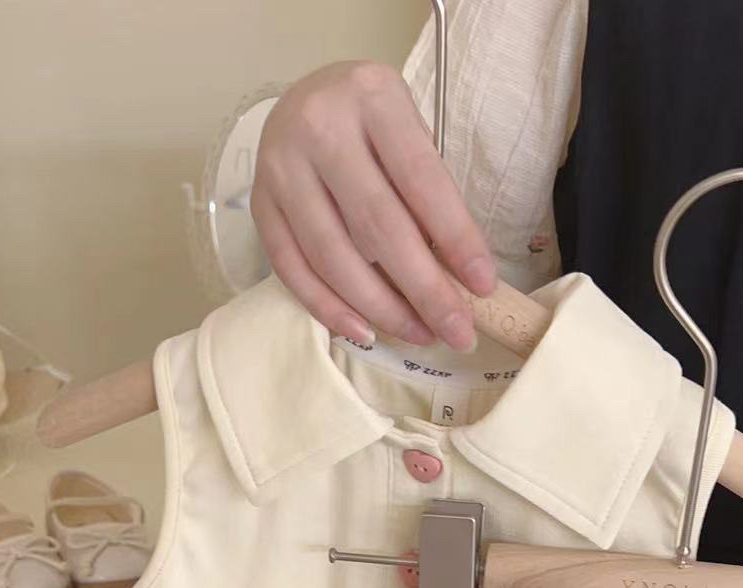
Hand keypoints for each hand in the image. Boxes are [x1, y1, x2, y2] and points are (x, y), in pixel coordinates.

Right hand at [251, 61, 496, 351]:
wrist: (306, 100)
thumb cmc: (373, 128)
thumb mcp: (410, 135)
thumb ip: (429, 195)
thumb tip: (458, 279)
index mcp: (372, 97)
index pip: (421, 180)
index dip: (456, 239)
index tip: (483, 286)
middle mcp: (319, 127)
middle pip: (378, 226)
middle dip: (424, 289)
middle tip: (458, 332)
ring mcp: (280, 167)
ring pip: (333, 256)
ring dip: (381, 308)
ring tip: (420, 334)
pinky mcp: (259, 205)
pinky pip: (292, 270)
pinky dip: (329, 309)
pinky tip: (365, 332)